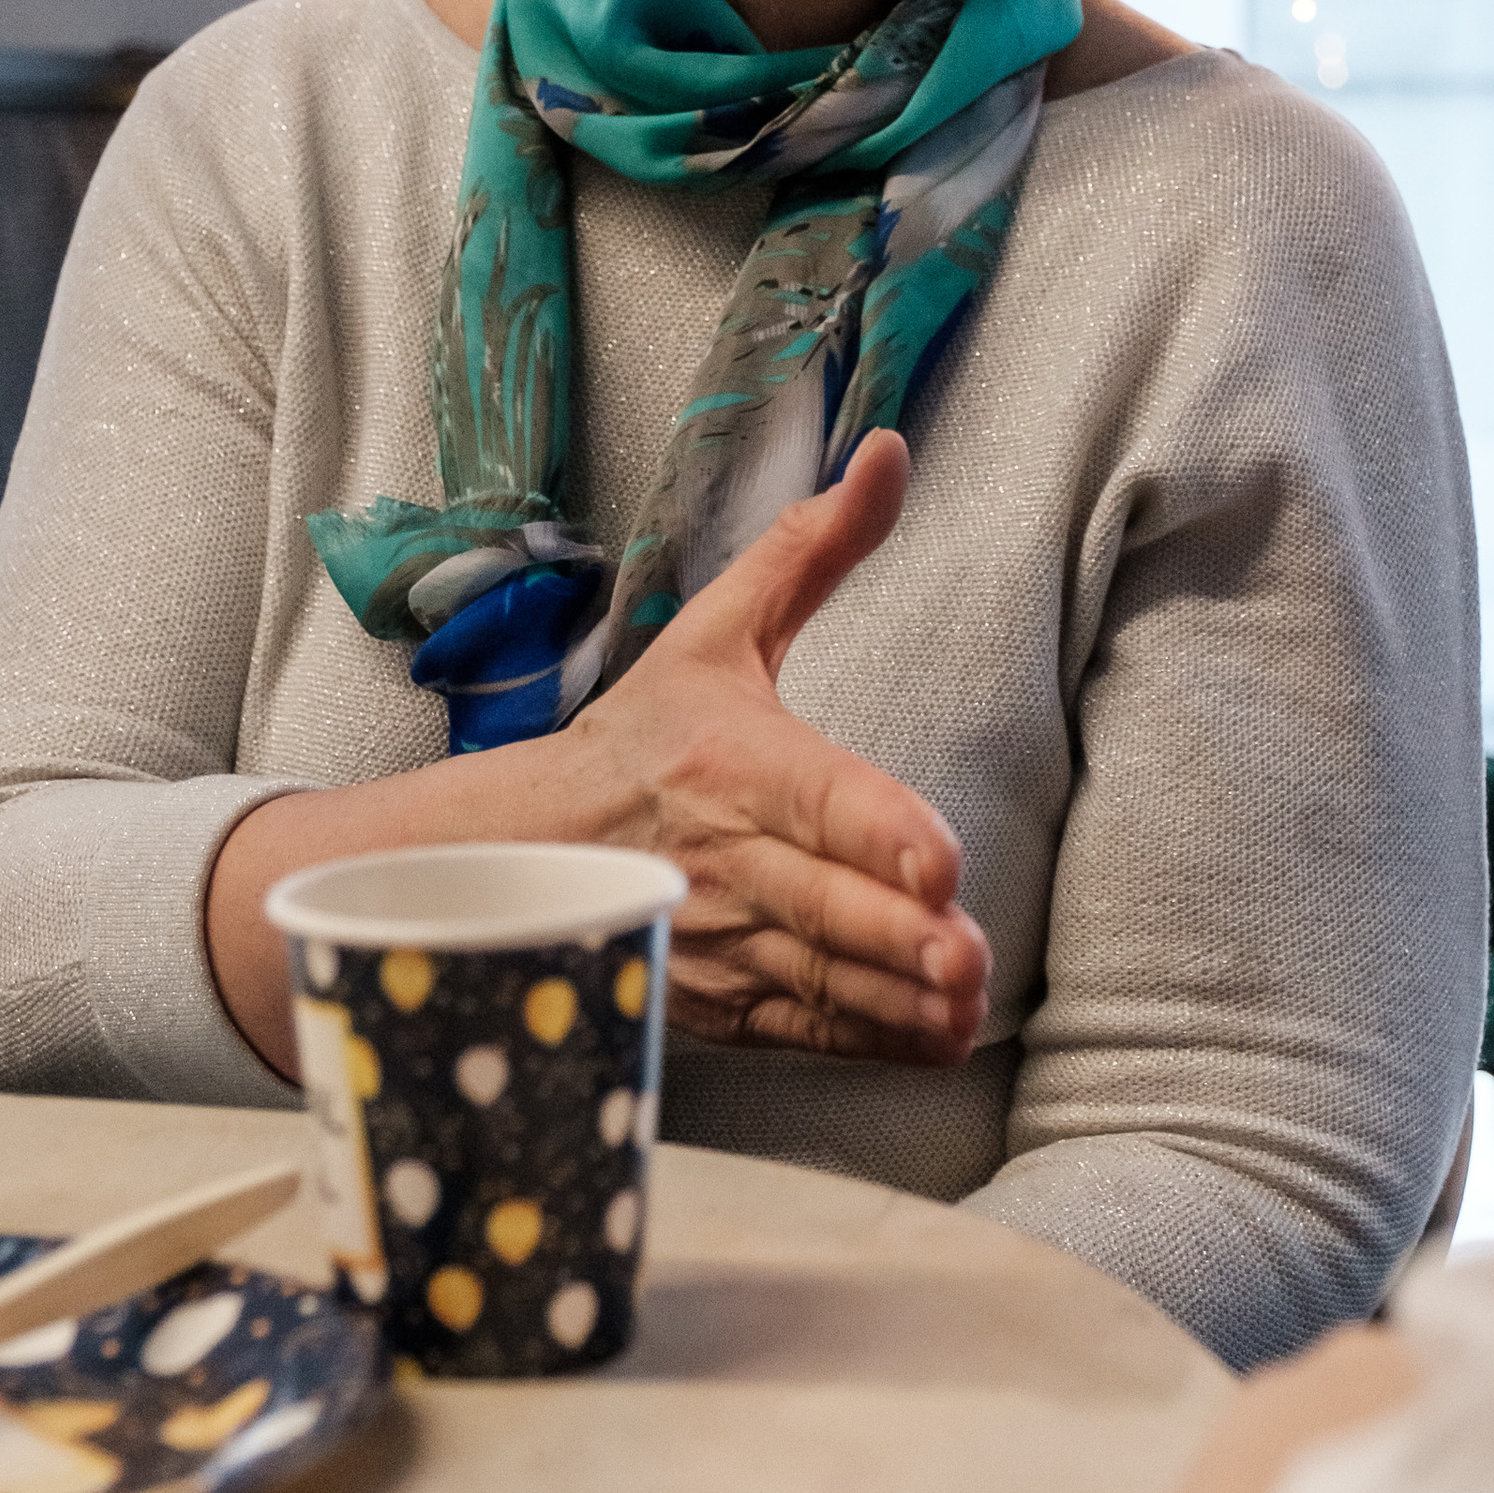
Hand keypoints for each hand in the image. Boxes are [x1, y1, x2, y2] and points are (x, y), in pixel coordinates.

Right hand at [553, 431, 989, 1066]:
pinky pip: (806, 1029)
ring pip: (823, 976)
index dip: (878, 834)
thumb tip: (890, 453)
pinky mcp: (724, 1003)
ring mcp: (724, 940)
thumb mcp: (722, 630)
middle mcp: (728, 857)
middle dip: (899, 934)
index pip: (820, 799)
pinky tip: (934, 1035)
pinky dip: (871, 1039)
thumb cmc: (647, 736)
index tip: (937, 864)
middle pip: (827, 904)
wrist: (528, 847)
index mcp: (735, 762)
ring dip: (898, 998)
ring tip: (962, 1001)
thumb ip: (814, 548)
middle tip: (965, 954)